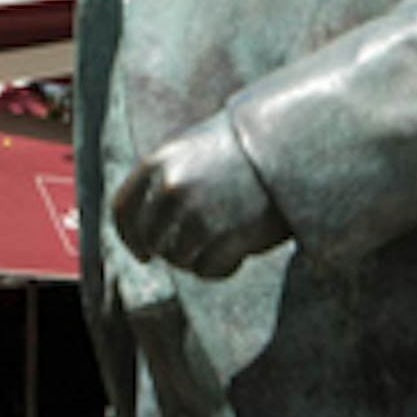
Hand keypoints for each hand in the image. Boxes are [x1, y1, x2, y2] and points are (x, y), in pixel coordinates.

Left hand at [108, 119, 288, 278]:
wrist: (292, 145)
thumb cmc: (245, 149)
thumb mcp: (193, 151)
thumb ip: (164, 180)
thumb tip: (143, 228)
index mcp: (158, 162)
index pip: (124, 211)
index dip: (130, 238)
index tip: (143, 254)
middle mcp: (171, 188)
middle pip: (152, 240)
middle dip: (171, 251)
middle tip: (197, 249)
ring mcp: (198, 213)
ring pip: (179, 259)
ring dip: (199, 259)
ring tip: (224, 244)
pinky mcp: (226, 236)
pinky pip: (208, 270)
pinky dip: (221, 268)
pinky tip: (239, 254)